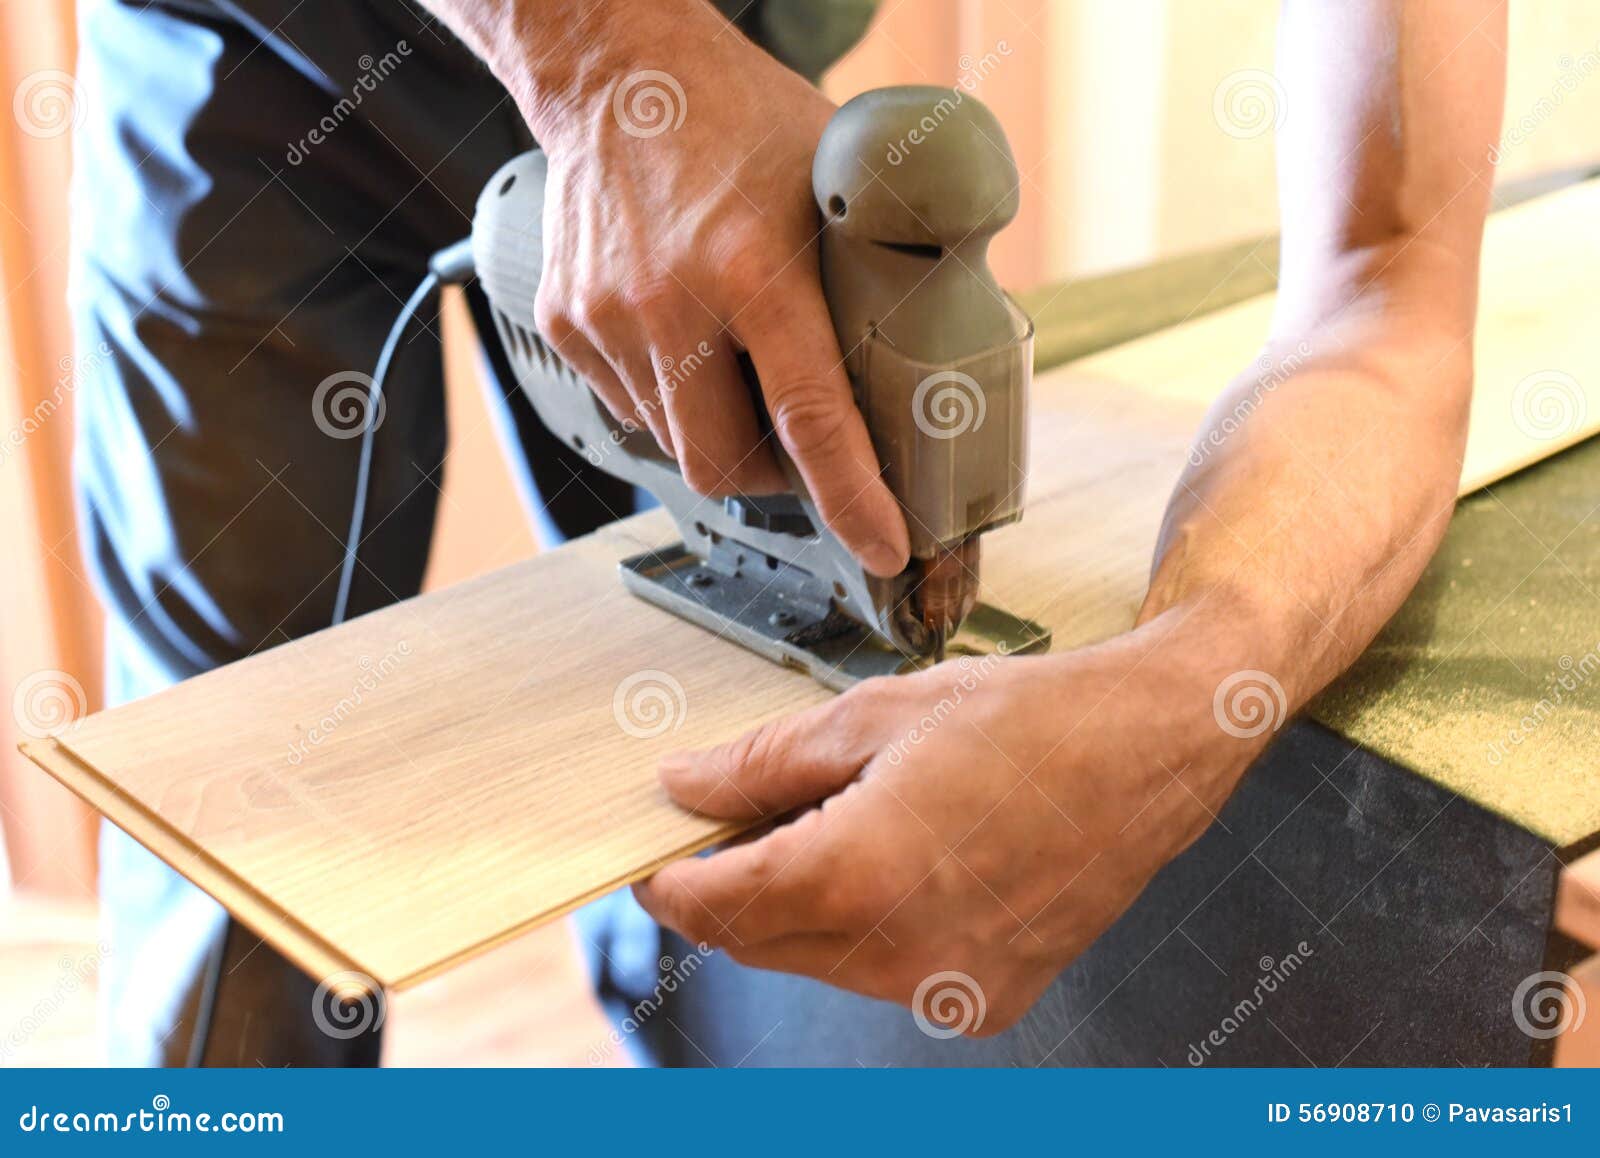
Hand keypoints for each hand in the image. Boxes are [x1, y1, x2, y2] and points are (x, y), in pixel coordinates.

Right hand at [506, 0, 909, 576]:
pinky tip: (688, 341)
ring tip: (738, 368)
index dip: (852, 498)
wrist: (620, 72)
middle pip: (724, 465)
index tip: (883, 546)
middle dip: (773, 480)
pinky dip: (670, 400)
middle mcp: (671, 302)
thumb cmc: (740, 120)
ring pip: (673, 444)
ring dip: (718, 434)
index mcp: (755, 268)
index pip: (811, 419)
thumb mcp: (835, 184)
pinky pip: (628, 406)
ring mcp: (608, 316)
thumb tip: (931, 359)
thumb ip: (875, 274)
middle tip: (801, 449)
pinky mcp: (569, 321)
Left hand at [634, 609, 1273, 1033]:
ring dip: (803, 907)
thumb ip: (765, 763)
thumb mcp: (876, 716)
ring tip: (842, 825)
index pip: (717, 906)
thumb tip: (686, 788)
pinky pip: (885, 972)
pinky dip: (867, 927)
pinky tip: (902, 862)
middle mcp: (900, 951)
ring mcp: (945, 986)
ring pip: (821, 960)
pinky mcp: (984, 999)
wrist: (1150, 750)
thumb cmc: (1028, 720)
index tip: (651, 863)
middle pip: (763, 941)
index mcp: (861, 874)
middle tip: (744, 823)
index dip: (668, 886)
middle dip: (735, 889)